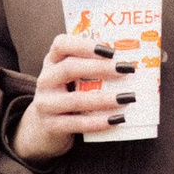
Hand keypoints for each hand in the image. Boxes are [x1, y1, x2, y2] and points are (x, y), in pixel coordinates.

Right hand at [9, 27, 130, 160]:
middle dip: (100, 68)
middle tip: (126, 69)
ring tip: (128, 98)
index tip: (111, 50)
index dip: (85, 45)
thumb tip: (130, 65)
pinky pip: (77, 123)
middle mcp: (45, 80)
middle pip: (69, 68)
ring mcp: (46, 104)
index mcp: (52, 62)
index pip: (61, 44)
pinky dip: (98, 122)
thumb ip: (92, 68)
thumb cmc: (67, 96)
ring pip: (75, 100)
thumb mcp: (72, 78)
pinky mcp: (51, 126)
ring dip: (104, 99)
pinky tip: (117, 119)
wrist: (42, 129)